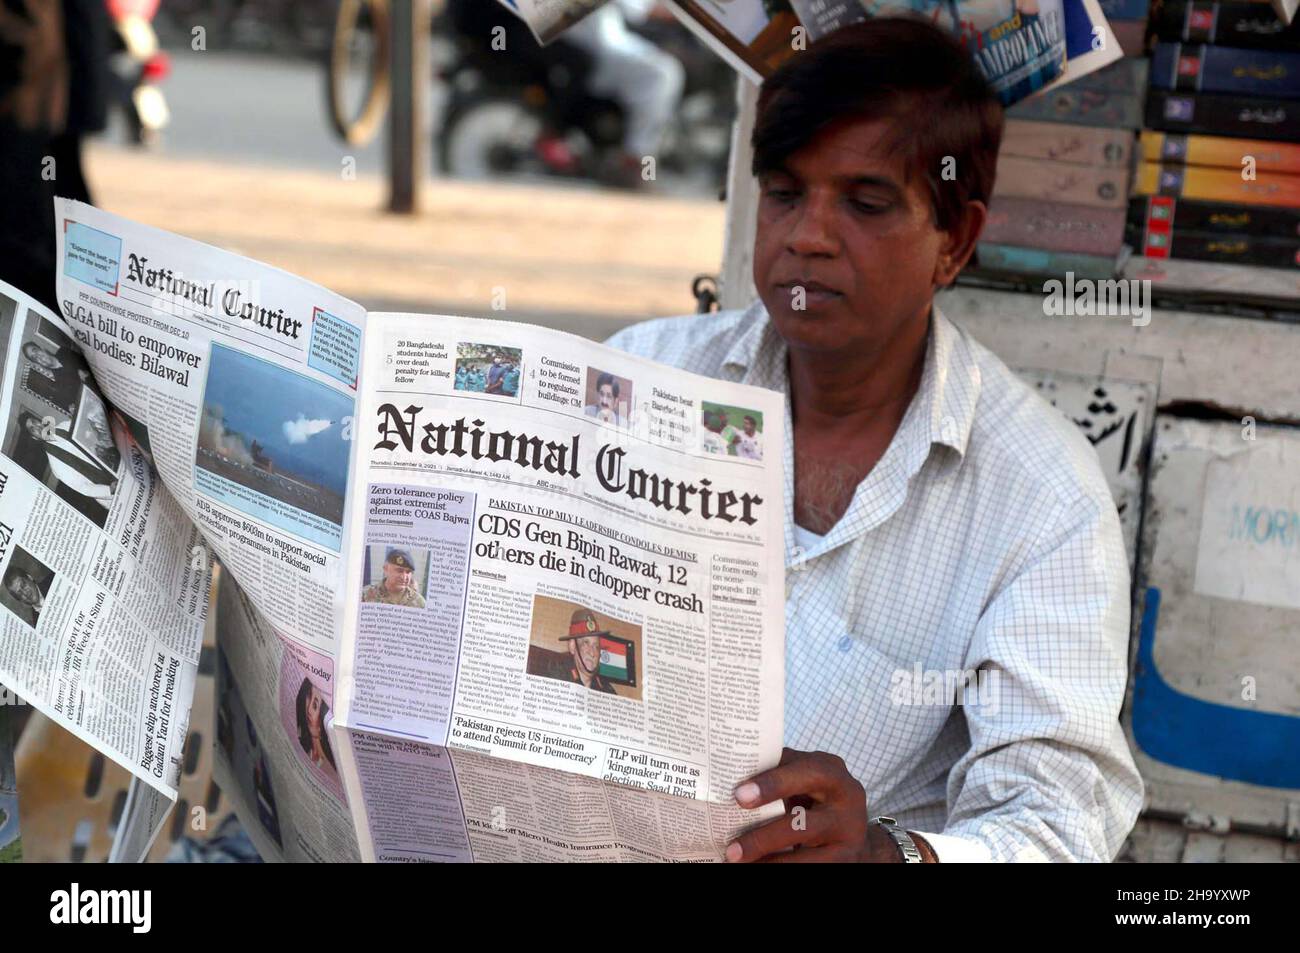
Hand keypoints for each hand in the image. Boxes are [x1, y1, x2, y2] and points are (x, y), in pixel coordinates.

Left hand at [727, 748, 927, 861]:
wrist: (850, 823)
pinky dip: (780, 865)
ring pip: (806, 855)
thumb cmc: (814, 791)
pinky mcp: (846, 860)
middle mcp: (848, 802)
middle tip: (731, 850)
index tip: (739, 796)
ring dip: (768, 862)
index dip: (772, 783)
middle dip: (764, 838)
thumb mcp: (802, 775)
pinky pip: (811, 866)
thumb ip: (775, 772)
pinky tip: (758, 866)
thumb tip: (728, 779)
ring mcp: (850, 835)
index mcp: (831, 770)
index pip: (804, 772)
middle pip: (803, 823)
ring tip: (737, 862)